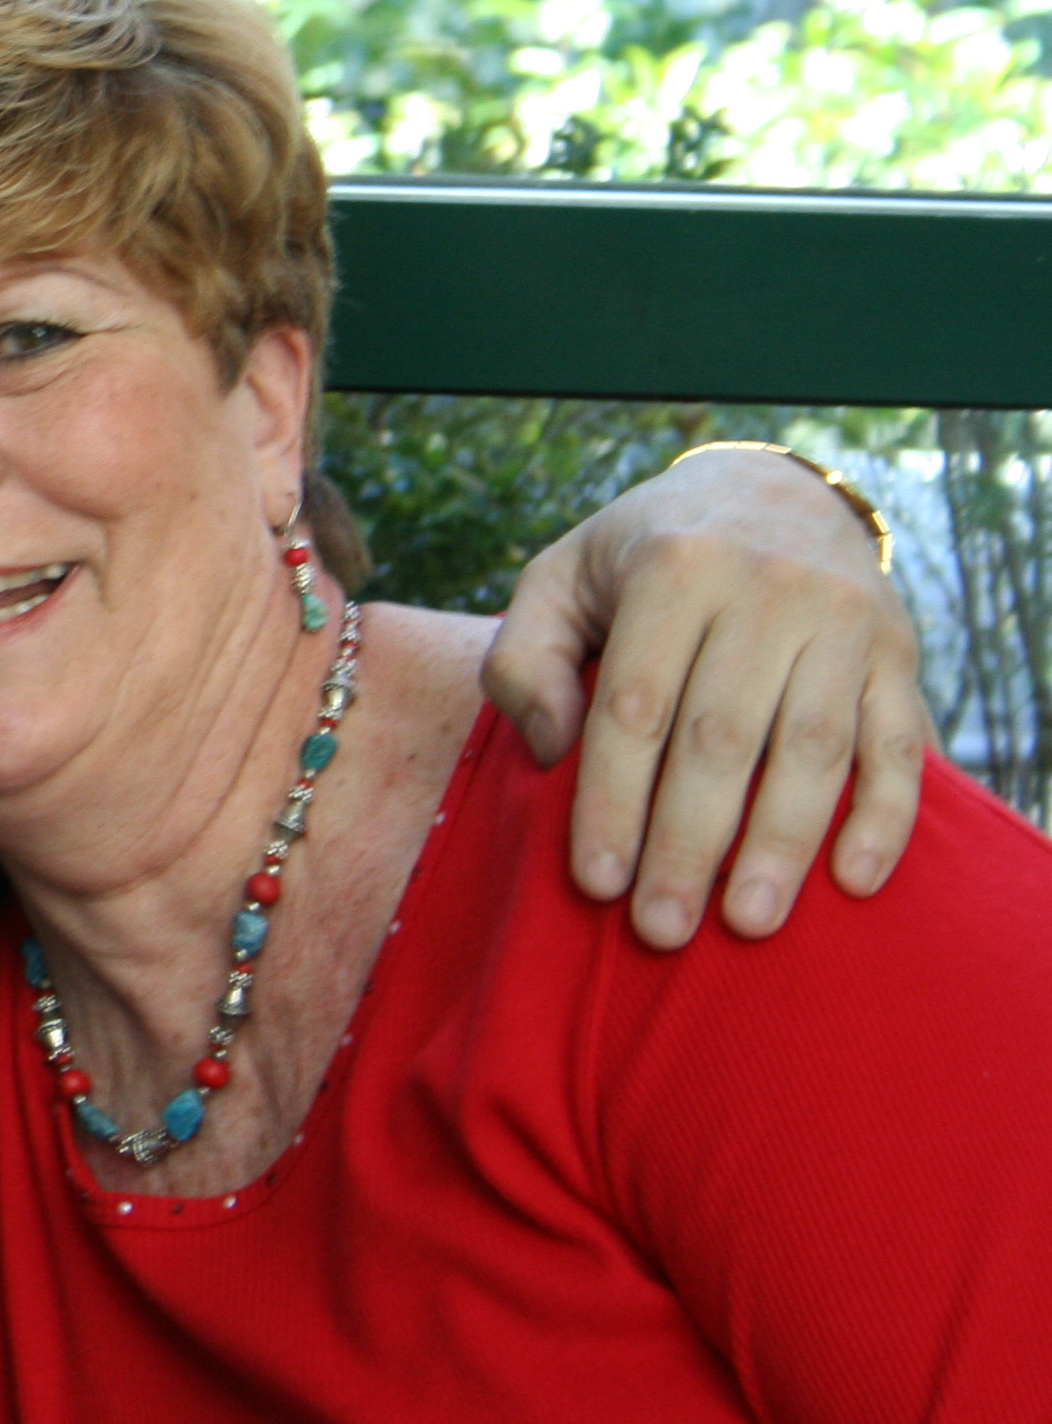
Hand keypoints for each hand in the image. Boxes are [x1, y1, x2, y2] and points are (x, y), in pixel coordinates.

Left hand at [481, 447, 927, 948]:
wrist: (768, 494)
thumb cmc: (640, 558)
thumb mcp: (558, 579)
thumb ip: (523, 658)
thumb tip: (553, 750)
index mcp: (672, 569)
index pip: (634, 707)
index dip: (612, 801)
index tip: (597, 882)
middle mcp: (765, 587)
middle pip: (721, 739)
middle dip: (688, 844)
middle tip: (661, 929)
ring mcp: (843, 618)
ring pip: (812, 749)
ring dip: (781, 846)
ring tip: (746, 922)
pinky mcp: (898, 650)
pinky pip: (899, 743)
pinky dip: (883, 817)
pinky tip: (851, 881)